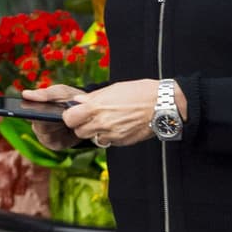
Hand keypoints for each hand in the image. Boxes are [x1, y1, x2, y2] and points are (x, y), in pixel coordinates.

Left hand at [22, 79, 163, 149]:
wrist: (162, 105)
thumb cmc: (140, 92)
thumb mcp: (113, 89)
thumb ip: (93, 98)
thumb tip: (78, 101)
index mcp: (96, 106)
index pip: (69, 118)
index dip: (71, 116)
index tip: (76, 113)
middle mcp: (102, 122)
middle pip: (79, 132)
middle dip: (82, 126)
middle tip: (91, 119)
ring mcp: (112, 134)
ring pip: (93, 139)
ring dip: (96, 132)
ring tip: (107, 122)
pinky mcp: (122, 141)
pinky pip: (108, 142)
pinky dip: (110, 136)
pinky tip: (119, 126)